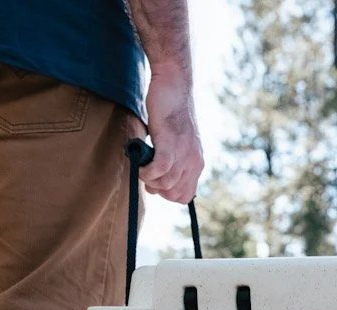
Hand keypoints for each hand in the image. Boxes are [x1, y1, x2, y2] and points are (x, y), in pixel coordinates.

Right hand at [141, 71, 203, 203]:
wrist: (174, 87)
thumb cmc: (169, 113)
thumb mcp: (175, 143)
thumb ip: (171, 161)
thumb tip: (155, 182)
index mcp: (196, 163)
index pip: (185, 196)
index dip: (167, 194)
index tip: (155, 182)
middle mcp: (194, 161)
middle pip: (174, 194)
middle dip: (156, 189)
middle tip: (145, 173)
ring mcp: (184, 154)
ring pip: (167, 184)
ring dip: (149, 180)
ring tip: (141, 165)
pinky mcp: (171, 143)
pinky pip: (161, 169)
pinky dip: (147, 171)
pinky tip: (140, 165)